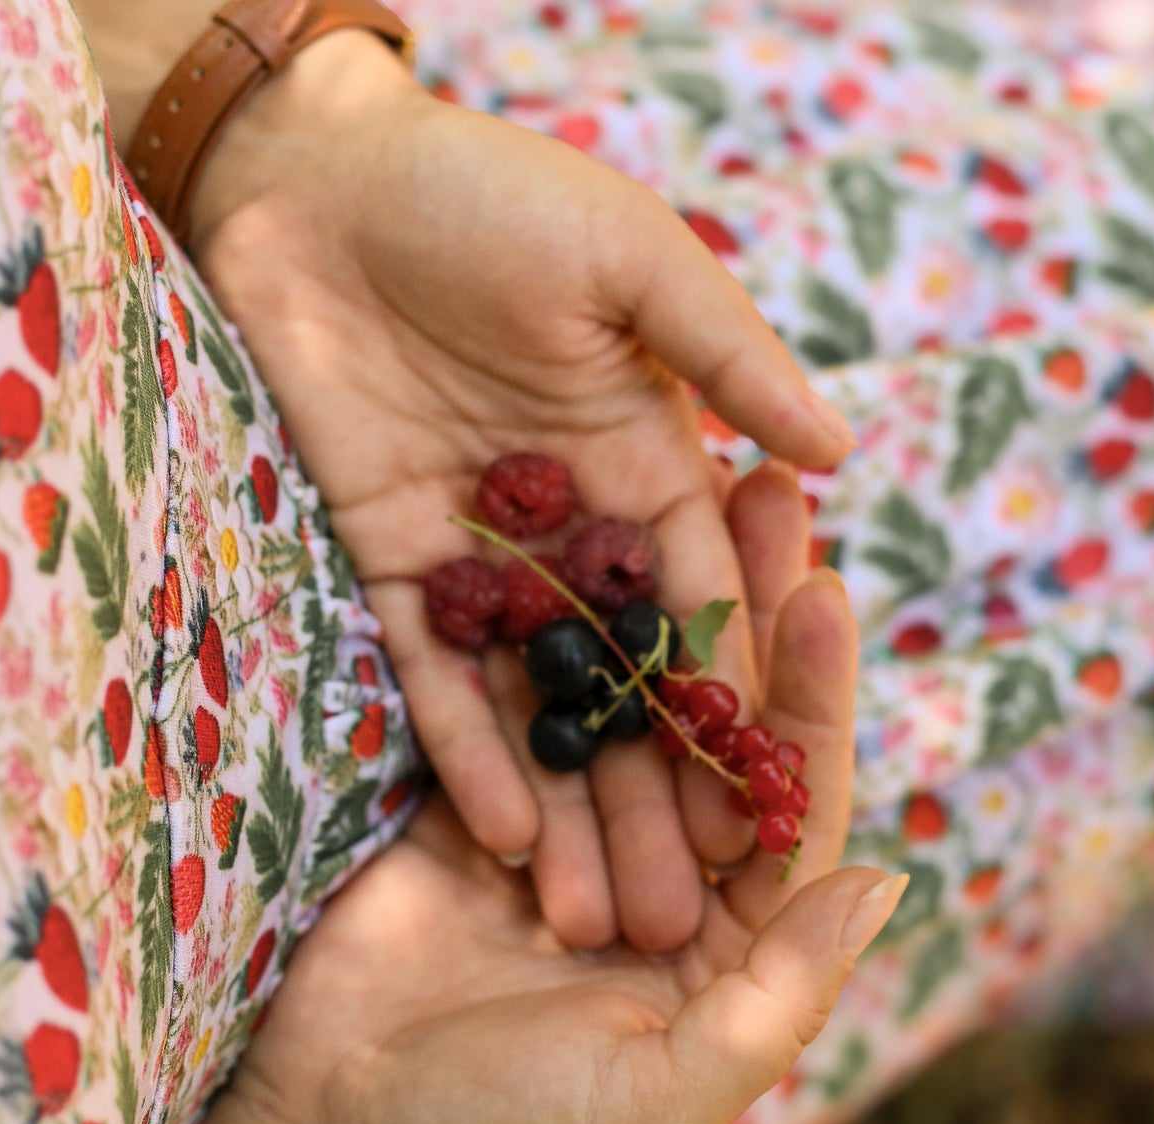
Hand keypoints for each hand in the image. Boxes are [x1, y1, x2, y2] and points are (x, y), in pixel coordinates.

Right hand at [97, 472, 903, 1123]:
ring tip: (675, 476)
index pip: (790, 797)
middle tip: (764, 488)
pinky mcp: (484, 804)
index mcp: (733, 943)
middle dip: (744, 609)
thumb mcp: (669, 1088)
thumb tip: (884, 878)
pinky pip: (525, 708)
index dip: (811, 694)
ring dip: (652, 593)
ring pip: (629, 693)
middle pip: (718, 720)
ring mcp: (573, 832)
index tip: (823, 588)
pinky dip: (547, 633)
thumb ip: (782, 990)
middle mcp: (663, 871)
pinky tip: (561, 541)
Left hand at [188, 33, 856, 953]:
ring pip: (531, 705)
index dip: (732, 704)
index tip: (768, 806)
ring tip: (599, 918)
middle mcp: (568, 528)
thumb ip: (727, 358)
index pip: (703, 602)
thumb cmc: (493, 193)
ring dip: (566, 806)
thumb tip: (835, 457)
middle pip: (620, 684)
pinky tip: (508, 838)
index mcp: (645, 461)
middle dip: (652, 795)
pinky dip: (466, 751)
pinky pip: (429, 677)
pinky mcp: (384, 564)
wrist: (318, 177)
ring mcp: (475, 555)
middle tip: (686, 913)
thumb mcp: (631, 262)